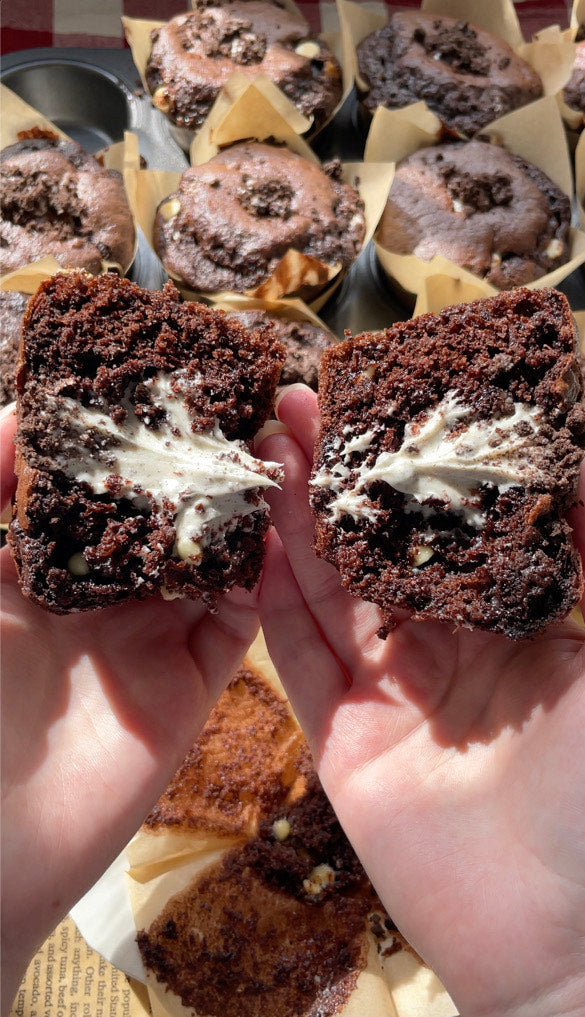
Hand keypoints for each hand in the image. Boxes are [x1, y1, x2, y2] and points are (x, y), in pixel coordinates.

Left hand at [0, 406, 258, 1014]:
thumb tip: (21, 405)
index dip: (134, 434)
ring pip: (210, 559)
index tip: (173, 378)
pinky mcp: (188, 686)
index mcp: (37, 562)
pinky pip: (237, 624)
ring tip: (277, 455)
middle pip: (164, 514)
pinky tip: (280, 539)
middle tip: (247, 405)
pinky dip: (261, 582)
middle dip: (201, 463)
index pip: (98, 482)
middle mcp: (100, 593)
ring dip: (243, 513)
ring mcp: (147, 638)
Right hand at [257, 386, 584, 1016]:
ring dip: (297, 524)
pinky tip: (254, 548)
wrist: (562, 939)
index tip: (378, 398)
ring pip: (331, 593)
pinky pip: (302, 664)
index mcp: (508, 619)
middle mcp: (444, 646)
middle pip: (376, 548)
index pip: (444, 523)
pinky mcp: (344, 742)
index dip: (410, 462)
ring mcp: (389, 694)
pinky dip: (275, 608)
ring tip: (265, 453)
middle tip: (298, 405)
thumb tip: (577, 456)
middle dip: (338, 476)